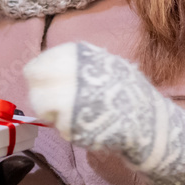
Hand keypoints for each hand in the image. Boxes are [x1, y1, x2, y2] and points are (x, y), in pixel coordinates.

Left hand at [23, 41, 184, 184]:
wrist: (148, 121)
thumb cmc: (125, 90)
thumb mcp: (104, 63)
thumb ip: (75, 63)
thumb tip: (43, 67)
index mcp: (81, 57)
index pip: (41, 63)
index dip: (37, 71)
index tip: (38, 78)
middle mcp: (72, 76)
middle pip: (36, 84)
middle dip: (39, 92)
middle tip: (47, 99)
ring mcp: (70, 102)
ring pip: (41, 106)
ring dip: (49, 110)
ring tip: (68, 113)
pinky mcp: (72, 127)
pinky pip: (58, 126)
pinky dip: (66, 126)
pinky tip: (83, 124)